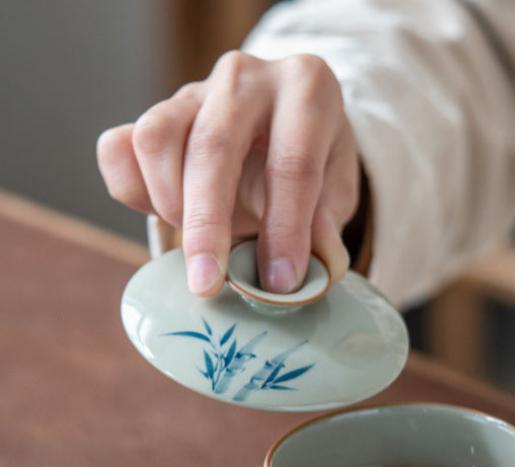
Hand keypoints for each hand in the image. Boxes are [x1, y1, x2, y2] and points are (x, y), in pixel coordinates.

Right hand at [97, 51, 358, 295]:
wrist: (286, 127)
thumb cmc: (316, 161)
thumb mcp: (339, 190)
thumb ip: (328, 224)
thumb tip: (315, 266)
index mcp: (307, 88)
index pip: (293, 164)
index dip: (285, 230)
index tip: (279, 283)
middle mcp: (247, 78)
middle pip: (214, 148)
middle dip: (208, 226)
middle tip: (208, 284)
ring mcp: (194, 89)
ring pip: (156, 139)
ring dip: (169, 204)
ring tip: (198, 244)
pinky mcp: (156, 111)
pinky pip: (119, 146)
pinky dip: (131, 189)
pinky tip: (163, 217)